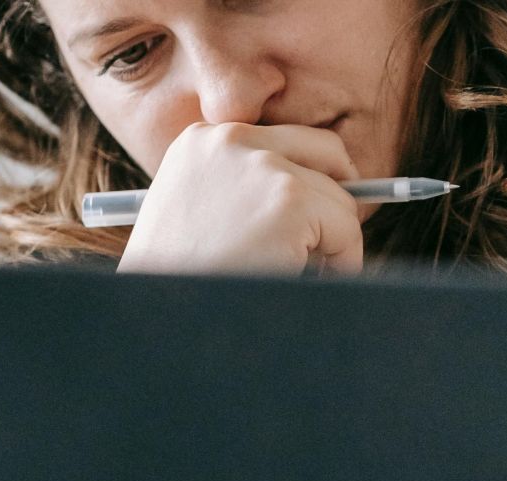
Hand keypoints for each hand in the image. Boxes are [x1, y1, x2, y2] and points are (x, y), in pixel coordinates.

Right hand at [116, 122, 364, 276]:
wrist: (159, 314)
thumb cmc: (176, 277)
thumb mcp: (196, 213)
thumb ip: (241, 190)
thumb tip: (314, 192)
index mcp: (202, 140)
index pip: (285, 140)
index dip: (312, 176)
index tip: (318, 211)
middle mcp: (231, 140)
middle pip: (326, 151)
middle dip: (336, 197)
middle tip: (334, 239)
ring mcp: (263, 168)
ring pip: (340, 199)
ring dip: (334, 240)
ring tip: (305, 274)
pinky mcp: (290, 201)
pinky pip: (346, 229)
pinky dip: (343, 261)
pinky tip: (312, 280)